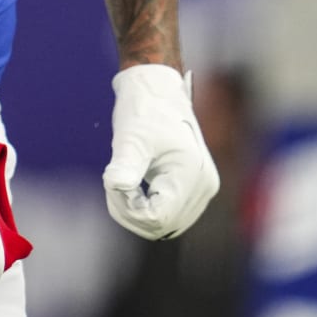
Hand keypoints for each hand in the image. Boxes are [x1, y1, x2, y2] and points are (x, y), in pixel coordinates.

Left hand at [102, 64, 219, 239]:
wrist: (158, 90)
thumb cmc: (144, 109)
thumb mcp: (131, 137)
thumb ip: (125, 163)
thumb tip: (115, 184)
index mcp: (192, 174)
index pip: (159, 218)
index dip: (129, 209)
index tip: (112, 183)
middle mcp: (204, 186)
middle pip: (162, 226)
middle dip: (130, 212)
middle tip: (112, 182)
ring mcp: (202, 189)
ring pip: (165, 224)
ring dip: (137, 212)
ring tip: (121, 184)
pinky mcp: (194, 188)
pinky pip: (168, 214)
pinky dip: (146, 207)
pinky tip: (132, 187)